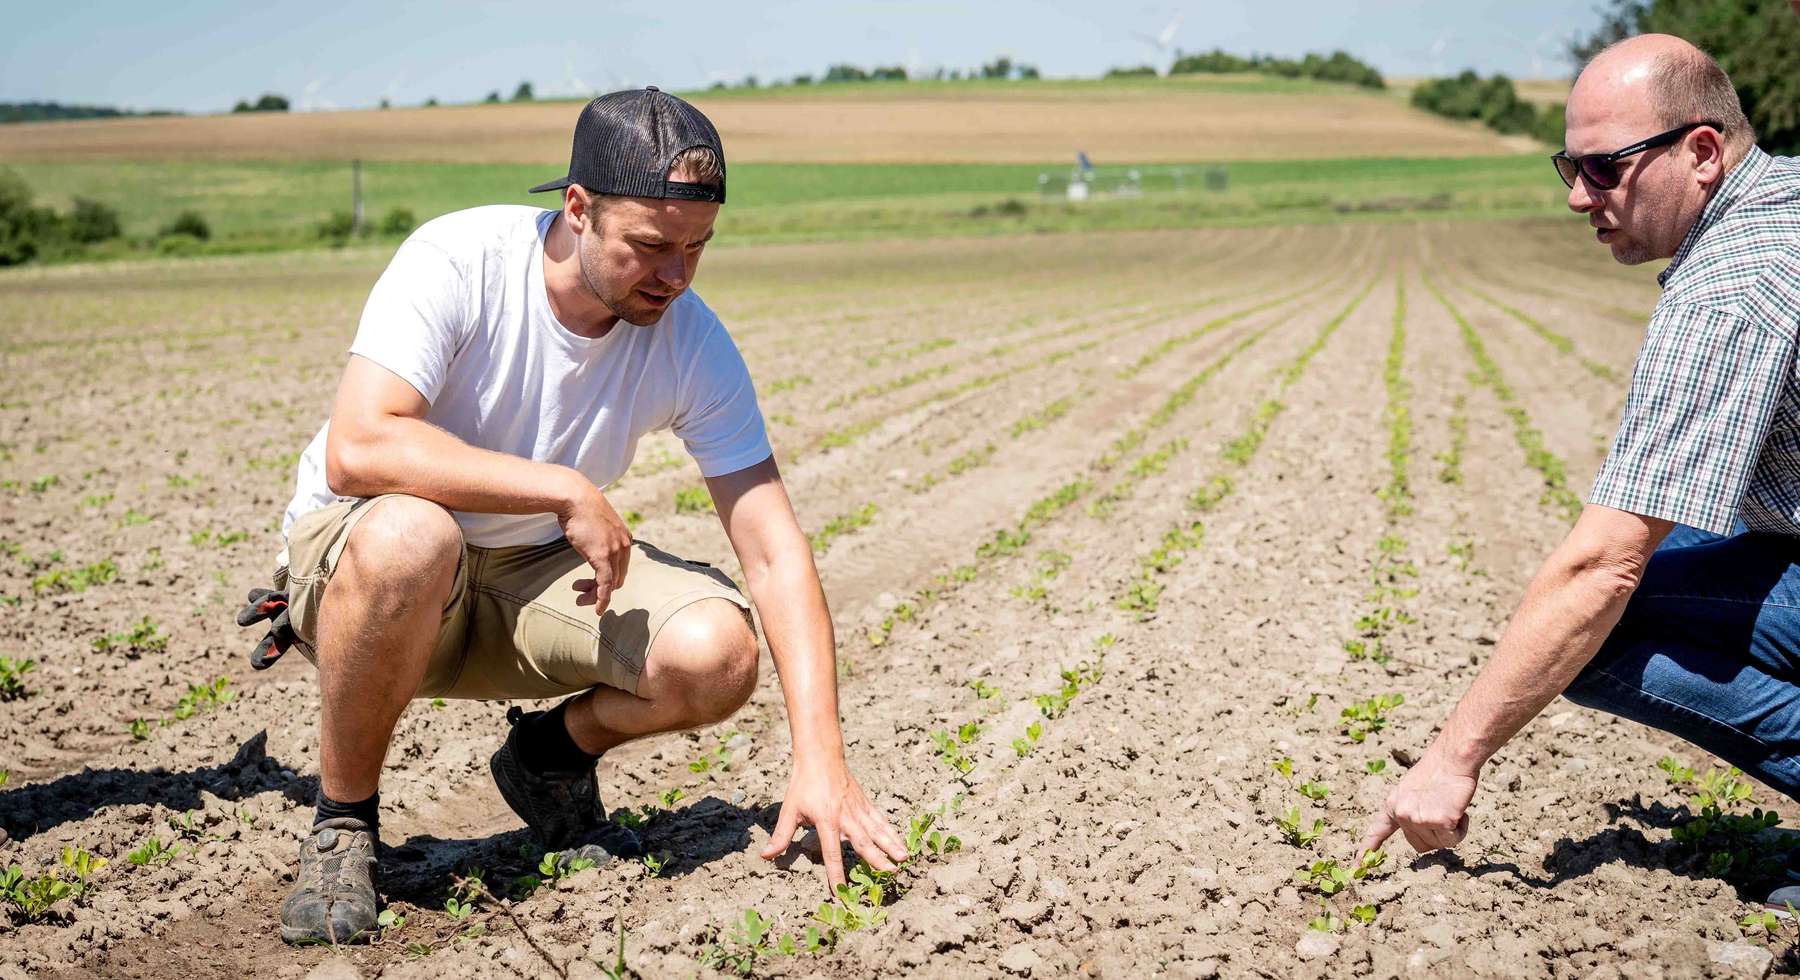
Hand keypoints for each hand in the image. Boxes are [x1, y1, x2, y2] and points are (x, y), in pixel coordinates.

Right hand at [557, 477, 632, 615]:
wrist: (574, 497)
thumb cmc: (580, 508)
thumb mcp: (595, 524)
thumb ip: (599, 537)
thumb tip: (591, 541)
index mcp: (625, 538)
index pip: (621, 568)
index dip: (607, 580)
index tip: (590, 583)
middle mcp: (625, 545)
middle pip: (617, 578)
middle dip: (600, 590)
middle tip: (581, 595)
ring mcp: (615, 551)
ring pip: (611, 584)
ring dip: (596, 596)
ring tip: (579, 599)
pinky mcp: (603, 556)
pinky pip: (605, 584)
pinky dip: (602, 599)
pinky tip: (597, 609)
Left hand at [759, 756, 907, 888]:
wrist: (820, 756)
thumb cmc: (803, 784)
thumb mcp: (789, 810)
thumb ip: (781, 835)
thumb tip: (767, 856)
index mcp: (826, 820)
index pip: (831, 853)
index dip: (835, 873)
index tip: (840, 891)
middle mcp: (846, 816)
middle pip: (864, 841)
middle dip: (877, 858)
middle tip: (890, 873)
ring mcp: (857, 808)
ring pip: (877, 830)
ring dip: (891, 844)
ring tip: (904, 858)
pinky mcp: (864, 802)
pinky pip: (879, 819)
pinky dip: (890, 830)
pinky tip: (899, 840)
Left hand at [1362, 748, 1479, 854]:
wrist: (1452, 759)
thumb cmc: (1437, 773)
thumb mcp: (1413, 791)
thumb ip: (1410, 809)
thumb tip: (1416, 823)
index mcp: (1393, 805)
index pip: (1377, 831)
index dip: (1368, 849)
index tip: (1359, 865)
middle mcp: (1402, 814)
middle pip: (1420, 846)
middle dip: (1435, 835)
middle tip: (1442, 810)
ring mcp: (1419, 818)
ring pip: (1439, 844)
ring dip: (1450, 831)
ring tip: (1450, 805)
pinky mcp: (1439, 821)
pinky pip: (1453, 839)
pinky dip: (1460, 829)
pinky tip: (1459, 811)